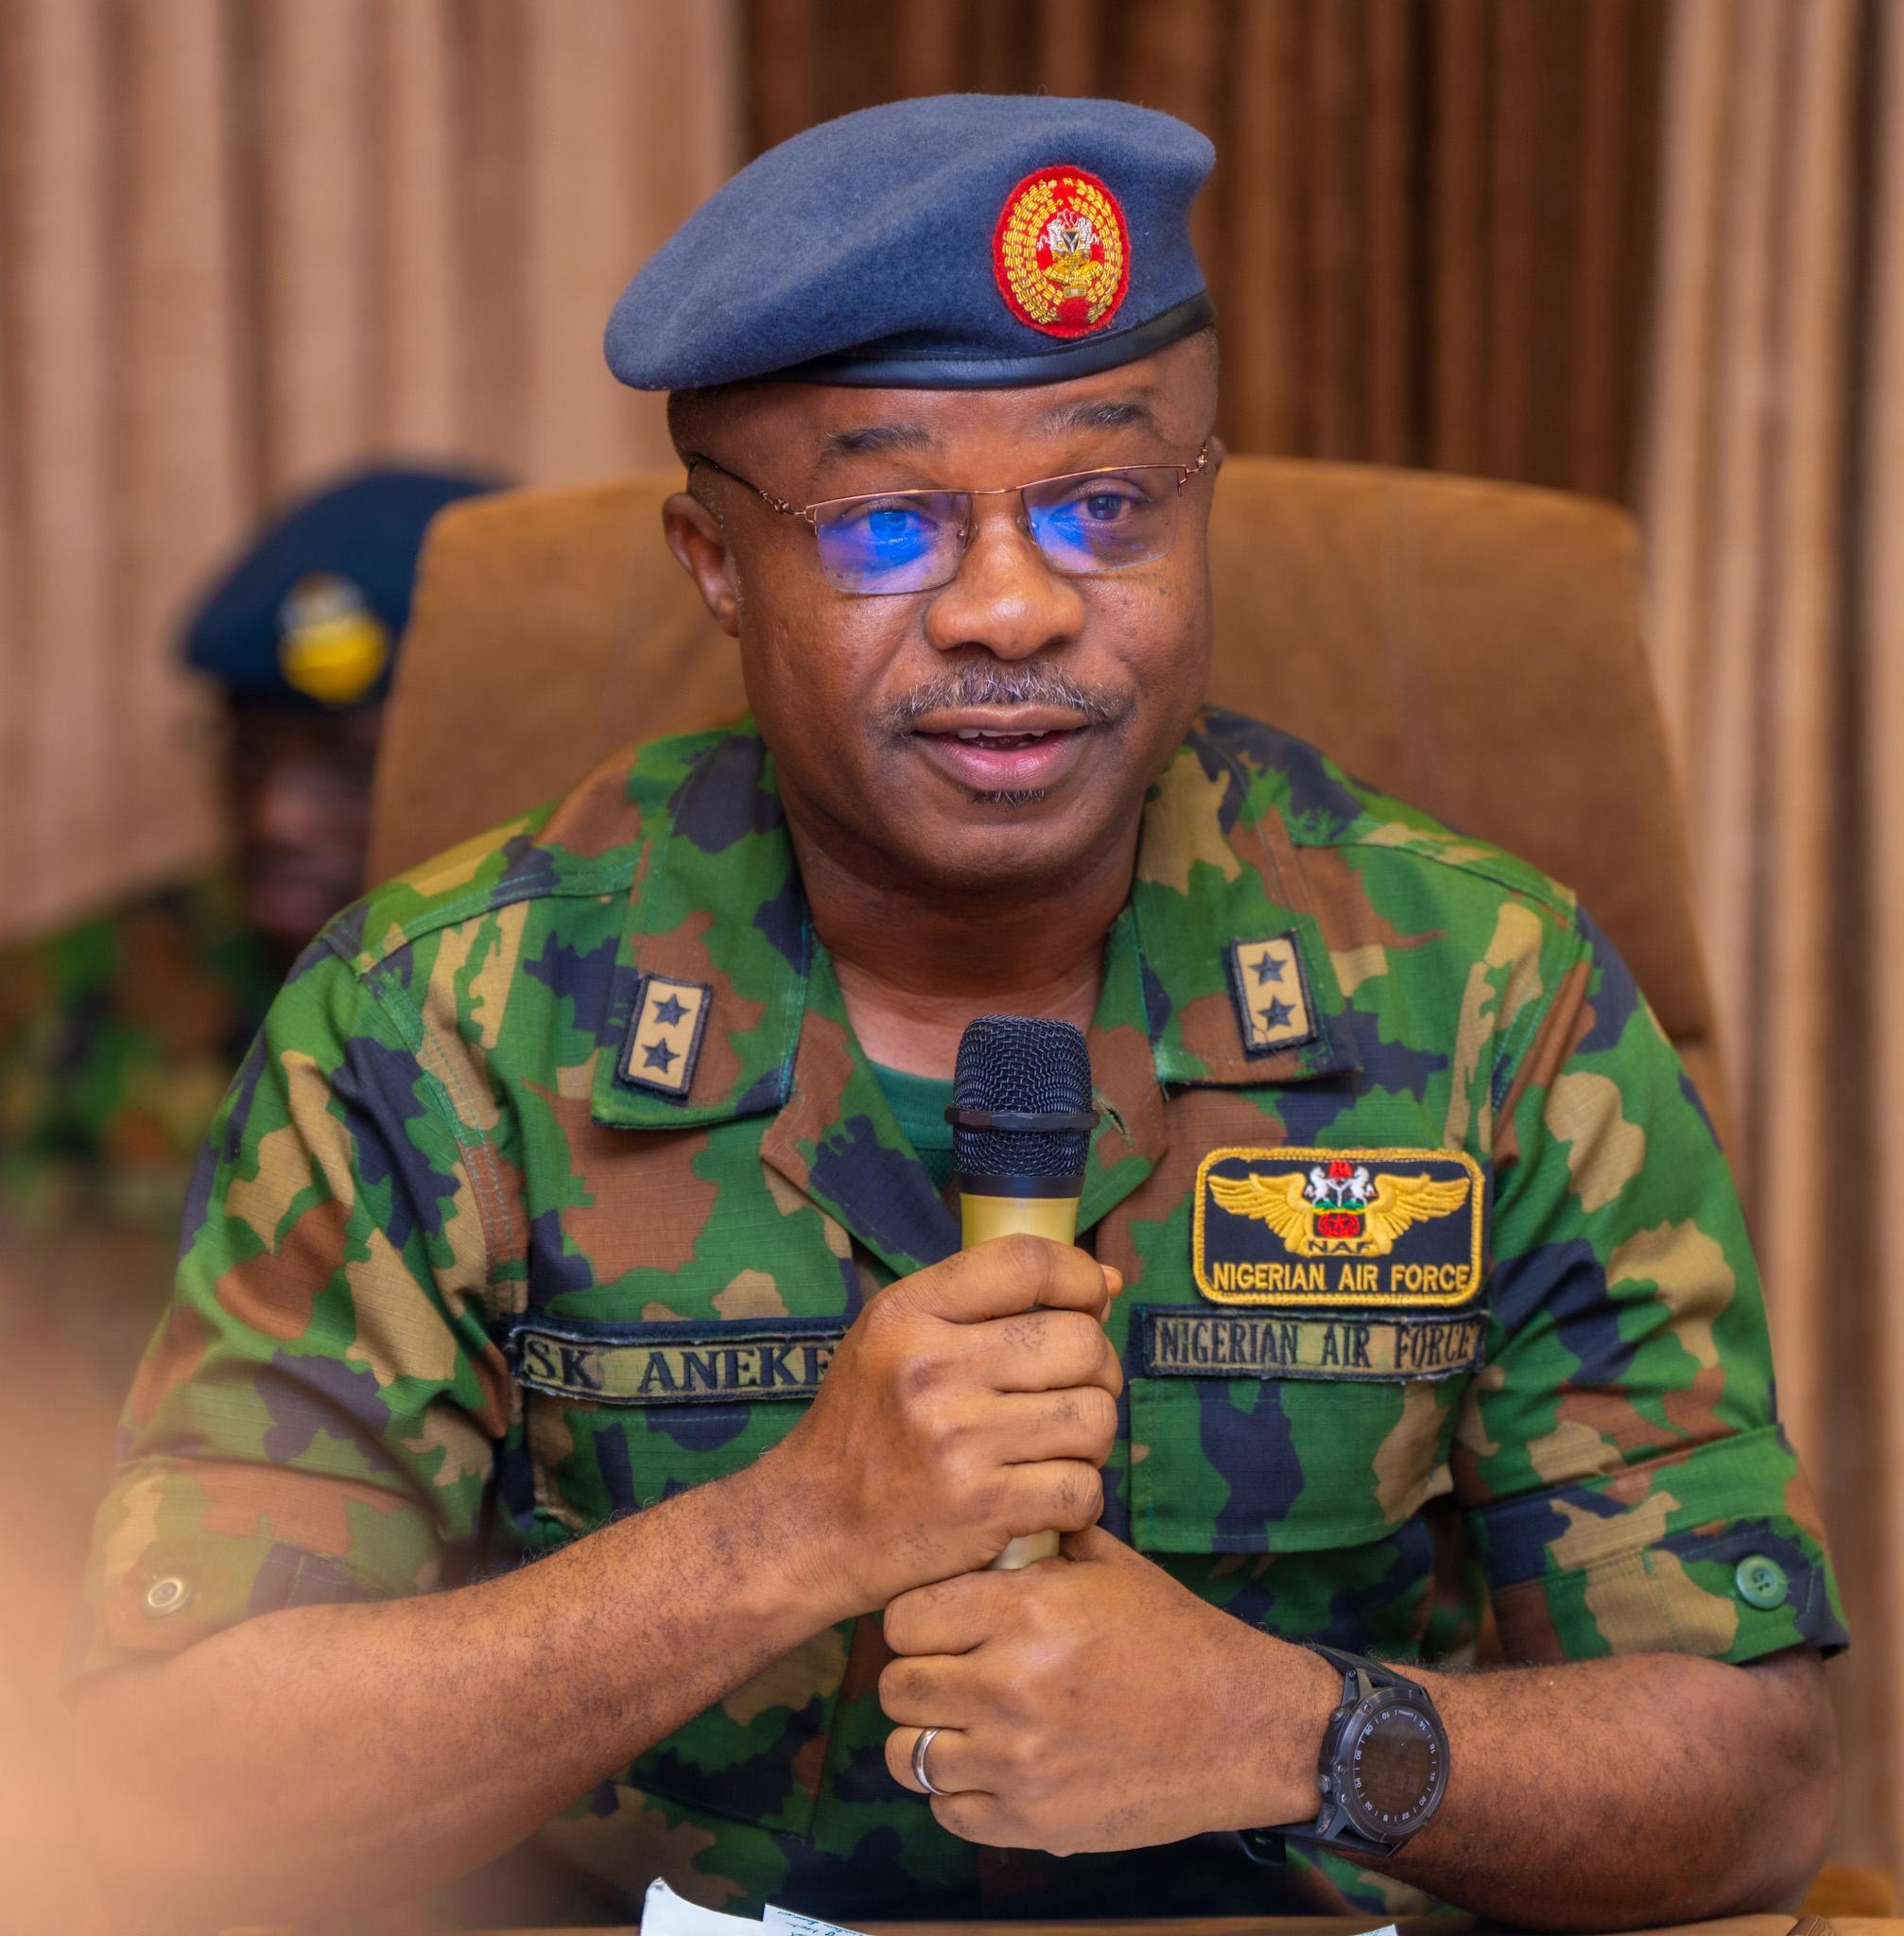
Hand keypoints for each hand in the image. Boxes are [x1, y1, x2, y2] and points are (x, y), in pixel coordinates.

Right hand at [763, 1235, 1122, 1615]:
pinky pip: (1083, 1488)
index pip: (1025, 1262)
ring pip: (1095, 1417)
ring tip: (1059, 1444)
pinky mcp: (982, 1508)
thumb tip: (1108, 1282)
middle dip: (1098, 1367)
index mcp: (907, 1315)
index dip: (1080, 1275)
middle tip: (1075, 1388)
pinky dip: (1079, 1497)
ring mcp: (958, 1440)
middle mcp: (931, 1369)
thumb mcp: (894, 1339)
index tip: (1092, 1298)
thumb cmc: (865, 1426)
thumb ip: (986, 1303)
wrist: (810, 1527)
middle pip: (1081, 1342)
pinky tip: (1047, 1494)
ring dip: (1092, 1435)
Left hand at [879, 1525, 1337, 1853]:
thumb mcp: (1107, 1566)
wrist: (1239, 1726)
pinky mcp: (1030, 1821)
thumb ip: (1038, 1544)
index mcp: (1022, 1612)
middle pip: (896, 1686)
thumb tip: (990, 1520)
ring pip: (907, 1755)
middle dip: (917, 1675)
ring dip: (928, 1738)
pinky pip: (947, 1811)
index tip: (936, 1625)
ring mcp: (1015, 1761)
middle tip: (948, 1674)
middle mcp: (1008, 1685)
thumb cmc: (1174, 1636)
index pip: (903, 1617)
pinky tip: (991, 1768)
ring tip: (961, 1726)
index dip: (916, 1619)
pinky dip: (959, 1793)